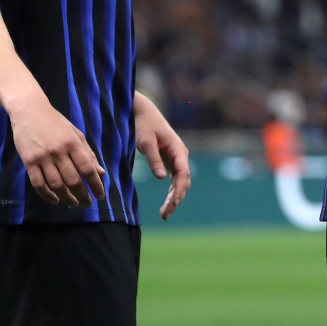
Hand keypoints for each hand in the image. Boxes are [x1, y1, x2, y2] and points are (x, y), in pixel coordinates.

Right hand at [8, 95, 105, 207]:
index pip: (87, 169)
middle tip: (88, 204)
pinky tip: (55, 200)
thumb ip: (88, 153)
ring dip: (66, 198)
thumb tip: (101, 173)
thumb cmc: (56, 122)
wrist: (30, 111)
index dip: (96, 185)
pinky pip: (38, 184)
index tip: (100, 196)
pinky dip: (47, 195)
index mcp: (73, 143)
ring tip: (73, 204)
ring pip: (56, 185)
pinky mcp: (29, 162)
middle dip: (83, 196)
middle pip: (73, 180)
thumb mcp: (76, 133)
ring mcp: (43, 157)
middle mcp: (59, 151)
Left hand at [134, 92, 190, 219]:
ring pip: (181, 182)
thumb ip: (154, 159)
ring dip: (175, 197)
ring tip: (165, 213)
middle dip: (176, 198)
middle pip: (184, 181)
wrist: (142, 112)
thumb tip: (162, 178)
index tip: (172, 202)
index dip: (179, 189)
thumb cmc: (143, 125)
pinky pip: (175, 179)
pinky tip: (167, 203)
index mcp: (178, 149)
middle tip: (165, 214)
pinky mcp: (170, 161)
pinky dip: (172, 192)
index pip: (184, 173)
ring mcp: (176, 158)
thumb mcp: (145, 142)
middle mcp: (181, 155)